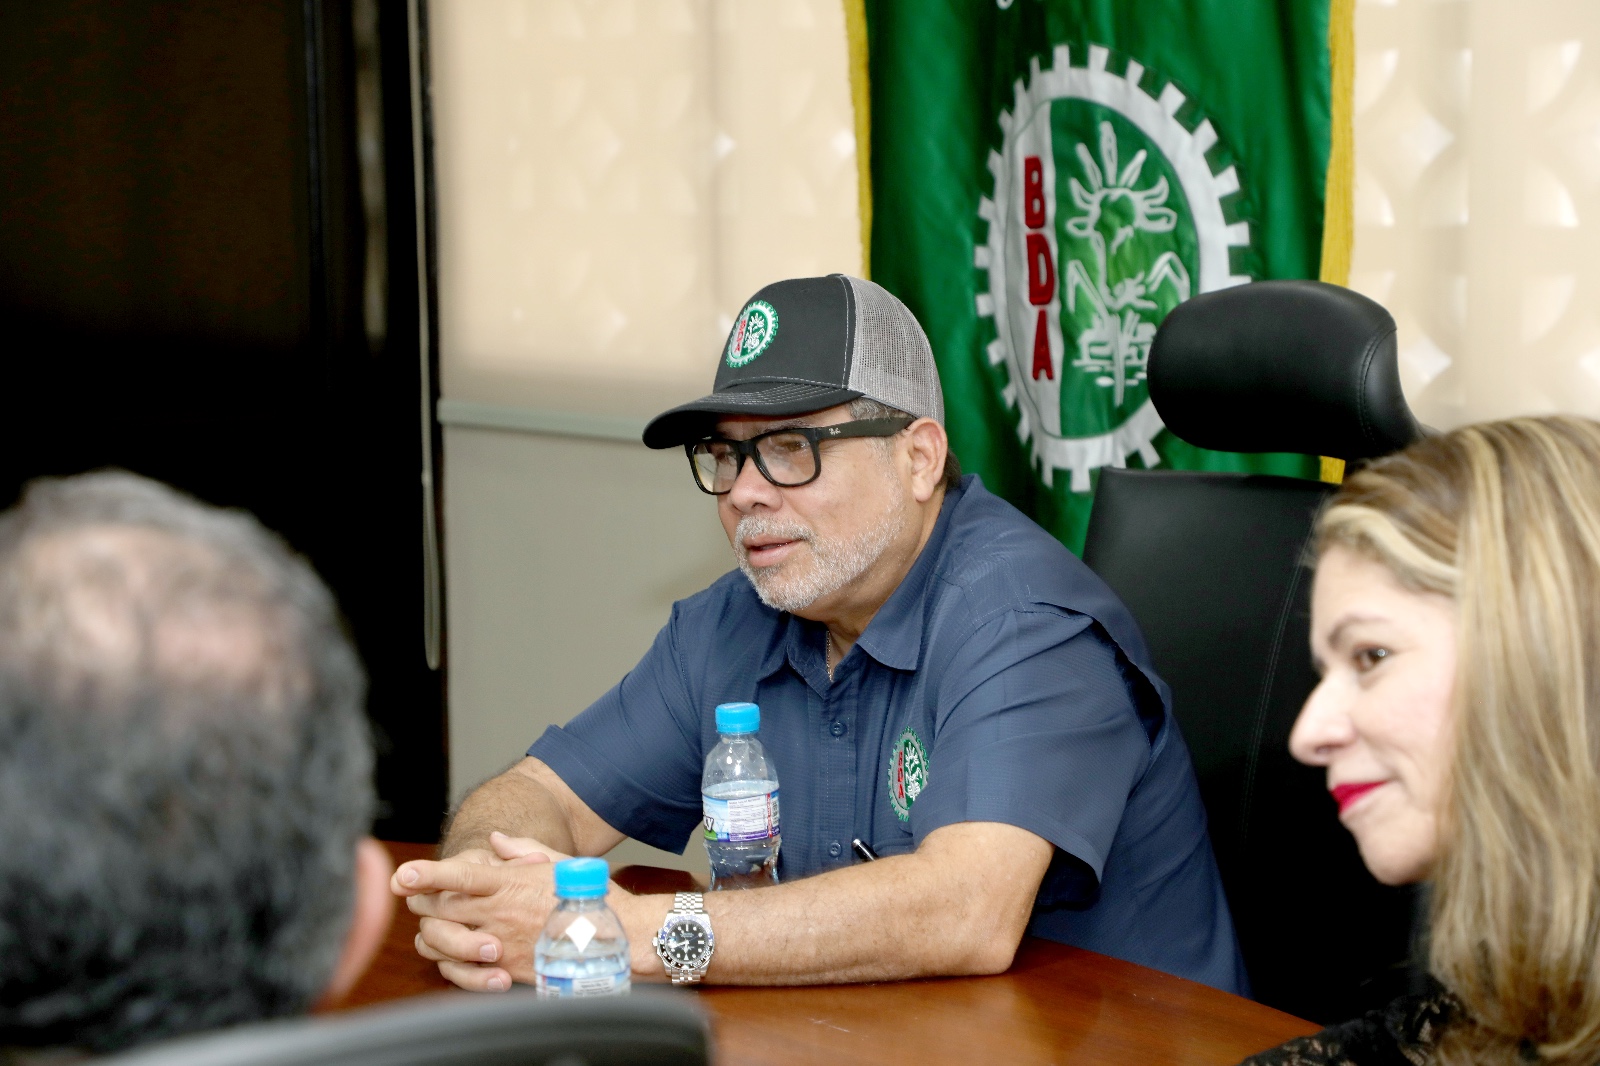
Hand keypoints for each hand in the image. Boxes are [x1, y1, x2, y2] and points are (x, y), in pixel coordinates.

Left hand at [391, 832, 569, 990]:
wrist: (610, 940)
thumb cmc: (585, 896)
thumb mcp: (556, 862)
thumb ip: (520, 850)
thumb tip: (495, 840)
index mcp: (510, 884)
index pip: (461, 877)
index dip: (428, 874)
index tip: (402, 873)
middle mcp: (500, 914)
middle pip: (441, 909)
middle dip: (420, 900)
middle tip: (413, 895)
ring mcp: (499, 944)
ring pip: (443, 941)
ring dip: (429, 932)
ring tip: (430, 925)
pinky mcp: (504, 970)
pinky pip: (459, 972)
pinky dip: (446, 964)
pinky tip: (449, 955)